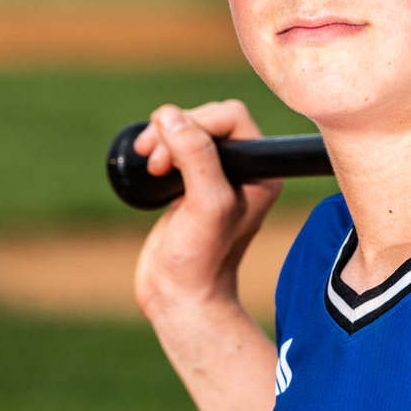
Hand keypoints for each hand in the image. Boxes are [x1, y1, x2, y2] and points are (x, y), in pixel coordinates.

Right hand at [132, 99, 281, 322]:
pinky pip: (175, 148)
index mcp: (261, 172)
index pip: (231, 117)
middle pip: (207, 120)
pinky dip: (158, 149)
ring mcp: (215, 178)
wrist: (180, 295)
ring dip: (163, 138)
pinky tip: (149, 166)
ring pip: (188, 131)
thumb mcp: (205, 204)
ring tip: (150, 164)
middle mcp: (243, 171)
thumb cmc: (201, 258)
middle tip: (157, 162)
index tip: (172, 151)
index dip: (199, 122)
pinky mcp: (190, 185)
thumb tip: (170, 115)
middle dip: (177, 131)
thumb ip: (196, 156)